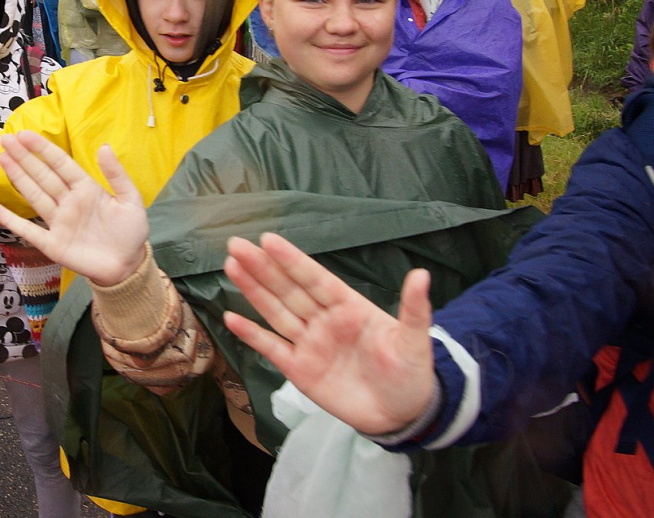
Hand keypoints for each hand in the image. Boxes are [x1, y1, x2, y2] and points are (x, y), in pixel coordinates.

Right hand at [0, 131, 147, 286]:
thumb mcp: (130, 200)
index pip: (60, 164)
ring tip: (3, 158)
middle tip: (5, 140)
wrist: (128, 266)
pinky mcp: (52, 244)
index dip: (43, 149)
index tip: (25, 134)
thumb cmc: (130, 232)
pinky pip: (28, 230)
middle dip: (24, 158)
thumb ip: (116, 175)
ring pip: (34, 195)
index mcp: (85, 189)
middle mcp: (68, 202)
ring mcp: (58, 222)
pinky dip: (10, 220)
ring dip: (18, 178)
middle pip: (43, 176)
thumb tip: (104, 146)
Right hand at [222, 234, 435, 435]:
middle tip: (236, 244)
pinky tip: (231, 317)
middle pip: (287, 289)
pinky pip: (271, 348)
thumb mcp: (414, 341)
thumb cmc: (409, 373)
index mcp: (348, 306)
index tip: (268, 239)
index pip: (314, 278)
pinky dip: (251, 334)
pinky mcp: (299, 370)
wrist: (401, 415)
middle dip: (262, 267)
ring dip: (253, 290)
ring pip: (275, 312)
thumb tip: (422, 274)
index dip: (291, 260)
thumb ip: (414, 309)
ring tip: (231, 266)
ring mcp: (309, 344)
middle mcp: (323, 319)